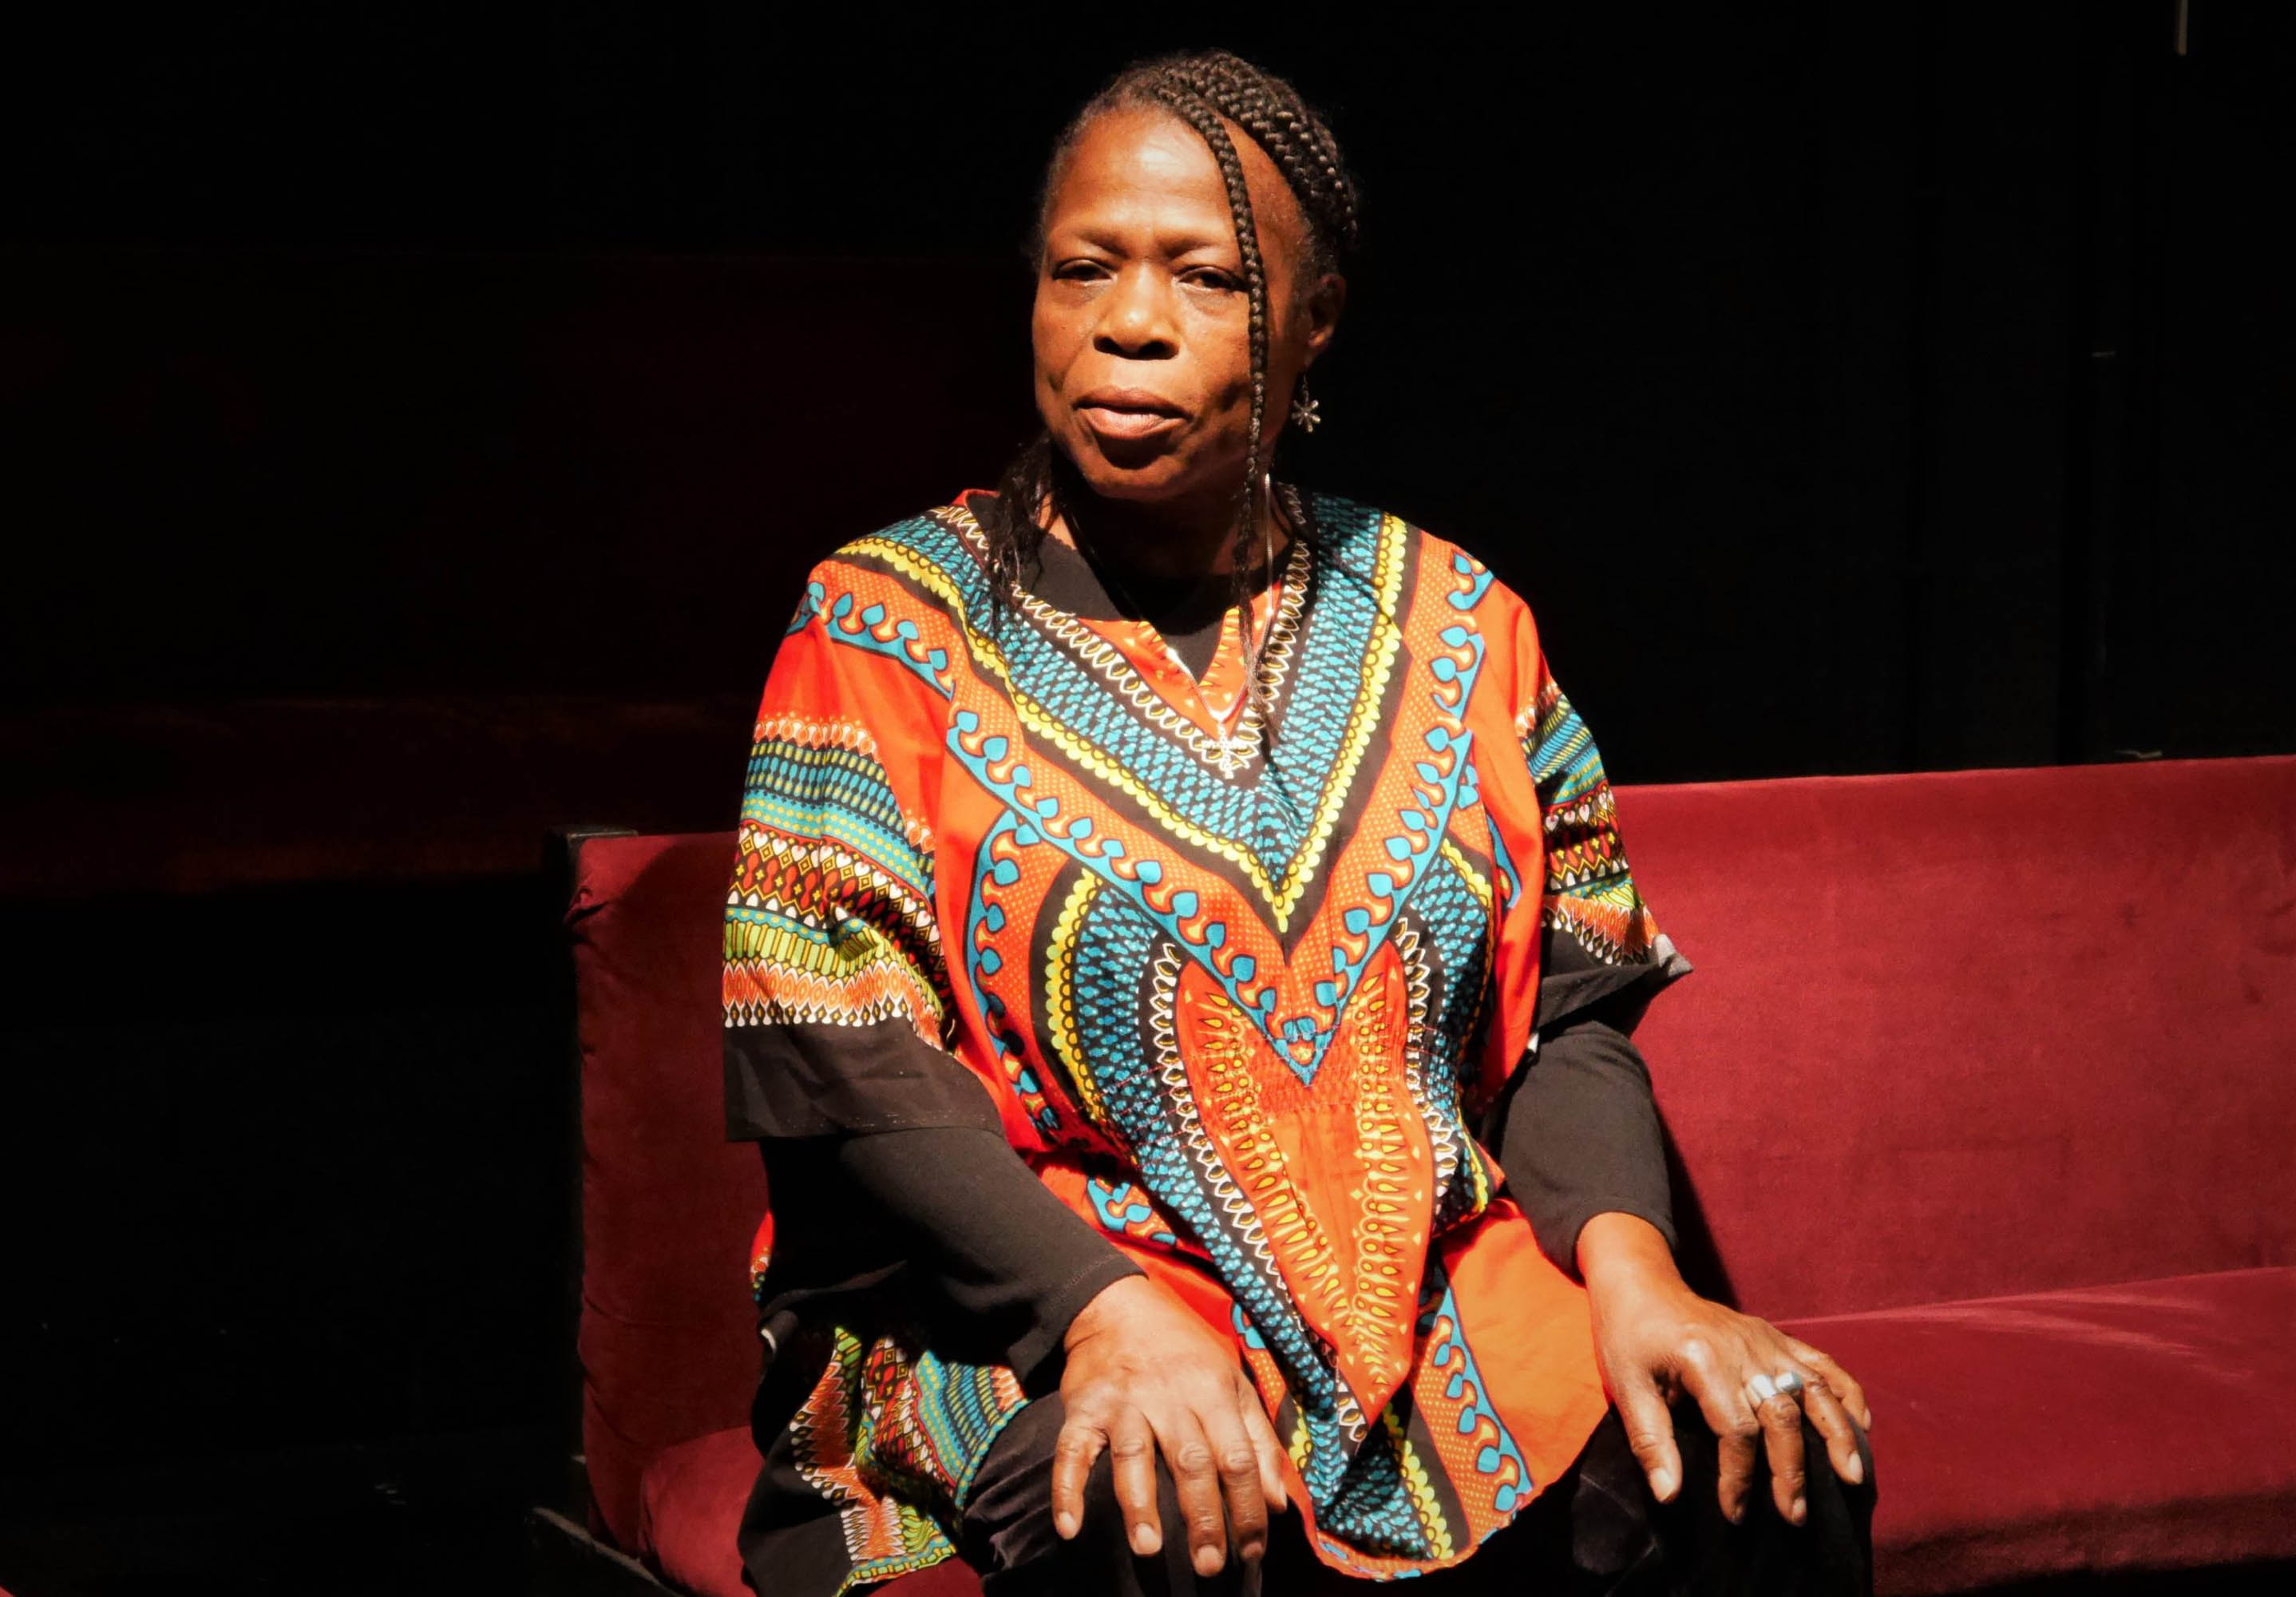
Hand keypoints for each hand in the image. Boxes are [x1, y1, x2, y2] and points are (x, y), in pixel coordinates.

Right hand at [1052, 1274, 1289, 1575]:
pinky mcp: (1083, 1408)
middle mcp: (1169, 1397)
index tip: (1252, 1550)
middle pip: (1190, 1462)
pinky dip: (1067, 1488)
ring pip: (1133, 1455)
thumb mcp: (1232, 1381)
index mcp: (1211, 1392)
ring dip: (1140, 1504)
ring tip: (1149, 1548)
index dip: (1248, 1506)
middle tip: (1208, 1566)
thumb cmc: (1184, 1351)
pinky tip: (1070, 1527)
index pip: (1237, 1457)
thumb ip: (1257, 1439)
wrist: (1117, 1306)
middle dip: (1202, 1517)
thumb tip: (1276, 1503)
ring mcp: (1123, 1403)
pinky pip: (1072, 1450)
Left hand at [1577, 1213, 1872, 1526]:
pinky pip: (1821, 1362)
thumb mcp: (1627, 1387)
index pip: (1737, 1430)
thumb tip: (1670, 1496)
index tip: (1734, 1513)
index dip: (1739, 1477)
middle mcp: (1744, 1348)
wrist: (1640, 1282)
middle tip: (1795, 1514)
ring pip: (1815, 1389)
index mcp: (1704, 1360)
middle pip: (1783, 1415)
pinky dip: (1846, 1392)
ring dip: (1837, 1434)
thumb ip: (1650, 1441)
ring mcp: (1765, 1340)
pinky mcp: (1775, 1336)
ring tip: (1851, 1477)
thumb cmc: (1628, 1336)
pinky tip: (1862, 1424)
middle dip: (1792, 1470)